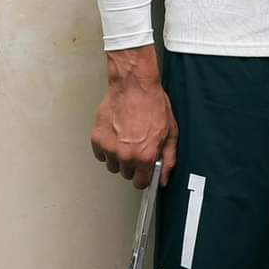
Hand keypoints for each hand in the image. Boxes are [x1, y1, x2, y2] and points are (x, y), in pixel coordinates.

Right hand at [90, 46, 178, 187]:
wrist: (134, 85)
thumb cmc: (153, 103)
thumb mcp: (170, 132)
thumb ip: (168, 158)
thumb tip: (165, 178)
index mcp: (145, 156)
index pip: (140, 182)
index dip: (144, 176)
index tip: (144, 170)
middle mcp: (126, 155)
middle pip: (126, 174)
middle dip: (132, 164)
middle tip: (137, 146)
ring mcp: (110, 148)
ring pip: (112, 165)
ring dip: (118, 157)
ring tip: (126, 138)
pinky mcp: (97, 139)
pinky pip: (100, 155)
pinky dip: (107, 148)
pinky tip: (116, 134)